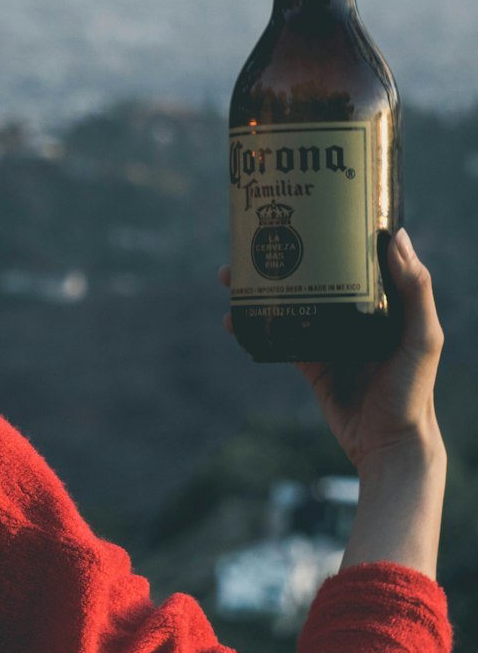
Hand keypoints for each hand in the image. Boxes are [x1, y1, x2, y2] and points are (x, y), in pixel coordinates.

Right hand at [218, 229, 444, 471]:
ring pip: (290, 302)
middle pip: (314, 274)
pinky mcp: (311, 364)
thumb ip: (415, 291)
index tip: (306, 207)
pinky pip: (279, 338)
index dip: (332, 231)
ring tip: (231, 275)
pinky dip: (255, 327)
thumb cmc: (414, 392)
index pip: (356, 256)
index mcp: (383, 301)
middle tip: (251, 239)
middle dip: (283, 254)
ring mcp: (330, 337)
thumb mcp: (422, 338)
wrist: (389, 445)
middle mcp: (355, 313)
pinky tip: (235, 318)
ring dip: (261, 288)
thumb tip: (397, 237)